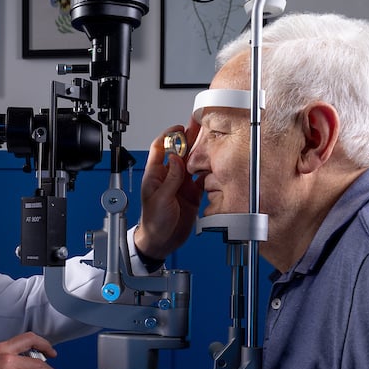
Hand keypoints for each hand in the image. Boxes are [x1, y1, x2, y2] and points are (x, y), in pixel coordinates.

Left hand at [134, 124, 202, 260]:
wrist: (162, 242)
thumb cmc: (153, 223)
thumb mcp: (160, 199)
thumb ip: (170, 179)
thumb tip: (176, 158)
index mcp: (155, 175)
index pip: (160, 148)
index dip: (169, 136)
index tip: (180, 128)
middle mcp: (169, 177)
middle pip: (179, 152)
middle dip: (188, 139)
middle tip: (199, 127)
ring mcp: (181, 185)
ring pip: (192, 163)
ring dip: (200, 153)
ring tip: (210, 141)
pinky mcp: (192, 194)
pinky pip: (202, 179)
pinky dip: (208, 172)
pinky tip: (214, 165)